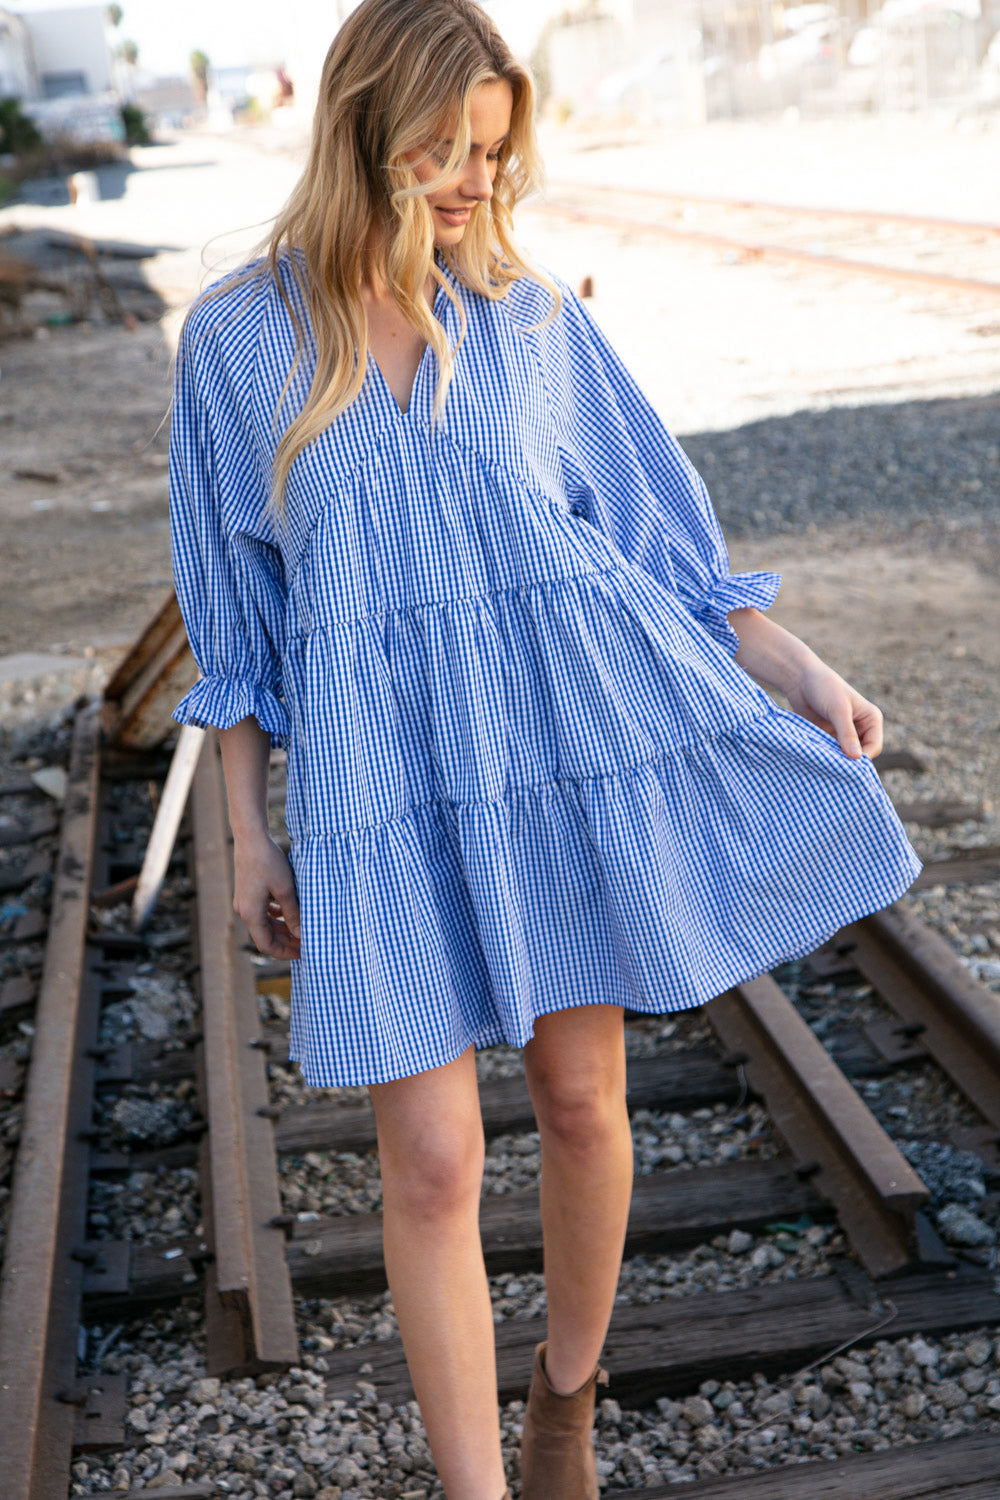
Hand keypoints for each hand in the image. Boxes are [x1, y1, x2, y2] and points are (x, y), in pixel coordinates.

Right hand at [232, 832, 301, 959]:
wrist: (251, 839)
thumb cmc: (269, 862)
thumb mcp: (285, 890)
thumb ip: (293, 914)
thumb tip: (300, 934)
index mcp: (251, 914)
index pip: (266, 945)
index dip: (284, 952)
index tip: (302, 953)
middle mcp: (244, 911)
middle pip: (265, 935)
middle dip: (286, 940)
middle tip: (306, 942)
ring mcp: (244, 902)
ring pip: (264, 923)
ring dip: (281, 928)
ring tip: (301, 928)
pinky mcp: (247, 893)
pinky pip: (261, 911)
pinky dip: (275, 915)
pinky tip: (289, 911)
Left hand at [785, 659, 882, 759]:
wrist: (800, 680)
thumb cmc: (824, 688)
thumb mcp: (838, 710)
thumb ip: (847, 733)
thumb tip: (856, 757)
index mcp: (871, 719)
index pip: (874, 746)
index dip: (863, 757)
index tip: (846, 764)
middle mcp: (861, 729)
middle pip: (861, 755)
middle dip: (849, 762)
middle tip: (833, 768)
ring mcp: (844, 735)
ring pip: (845, 757)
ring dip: (836, 761)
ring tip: (824, 764)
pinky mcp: (829, 738)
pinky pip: (831, 754)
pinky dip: (826, 758)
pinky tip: (816, 761)